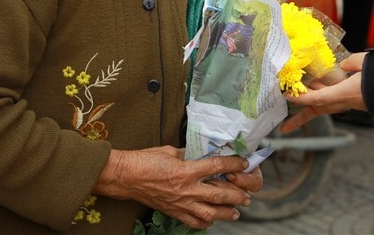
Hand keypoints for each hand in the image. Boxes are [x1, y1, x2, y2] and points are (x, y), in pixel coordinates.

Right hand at [93, 146, 259, 227]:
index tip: (244, 163)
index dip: (234, 165)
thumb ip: (189, 154)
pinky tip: (211, 221)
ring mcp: (180, 203)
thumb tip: (201, 153)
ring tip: (237, 212)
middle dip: (237, 196)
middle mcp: (186, 189)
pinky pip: (192, 222)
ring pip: (209, 213)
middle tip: (248, 196)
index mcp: (187, 170)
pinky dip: (204, 223)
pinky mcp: (172, 211)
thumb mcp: (171, 150)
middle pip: (219, 195)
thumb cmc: (146, 160)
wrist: (125, 177)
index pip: (217, 167)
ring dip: (225, 213)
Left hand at [280, 54, 366, 132]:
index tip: (287, 97)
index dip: (300, 98)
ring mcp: (349, 104)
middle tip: (284, 128)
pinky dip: (322, 100)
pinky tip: (318, 91)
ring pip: (324, 108)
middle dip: (300, 118)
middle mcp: (344, 102)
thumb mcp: (366, 62)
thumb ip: (351, 62)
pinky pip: (333, 103)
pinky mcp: (354, 102)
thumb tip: (342, 65)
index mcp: (344, 94)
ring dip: (309, 109)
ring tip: (294, 117)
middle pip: (317, 110)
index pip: (317, 99)